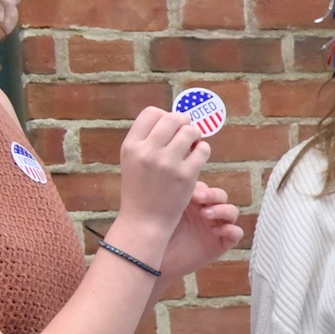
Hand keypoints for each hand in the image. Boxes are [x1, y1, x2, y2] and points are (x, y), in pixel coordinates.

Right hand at [111, 105, 207, 246]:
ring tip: (193, 144)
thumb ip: (146, 140)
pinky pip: (203, 150)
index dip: (164, 116)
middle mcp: (147, 151)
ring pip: (190, 131)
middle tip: (186, 132)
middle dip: (183, 122)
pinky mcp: (186, 175)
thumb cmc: (140, 188)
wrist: (145, 220)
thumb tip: (172, 117)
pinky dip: (203, 149)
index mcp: (130, 146)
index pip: (151, 113)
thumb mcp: (132, 160)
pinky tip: (198, 156)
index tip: (170, 127)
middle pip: (172, 118)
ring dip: (195, 134)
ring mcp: (167, 163)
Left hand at [159, 182, 241, 278]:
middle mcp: (206, 213)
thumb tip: (176, 177)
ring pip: (232, 212)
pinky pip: (236, 233)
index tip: (189, 190)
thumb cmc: (152, 236)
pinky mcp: (221, 243)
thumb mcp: (162, 212)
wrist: (152, 262)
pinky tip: (215, 231)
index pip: (206, 188)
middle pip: (221, 196)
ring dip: (222, 210)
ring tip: (205, 215)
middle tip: (199, 198)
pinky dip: (230, 229)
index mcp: (192, 204)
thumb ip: (172, 196)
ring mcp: (215, 227)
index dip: (201, 187)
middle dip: (213, 195)